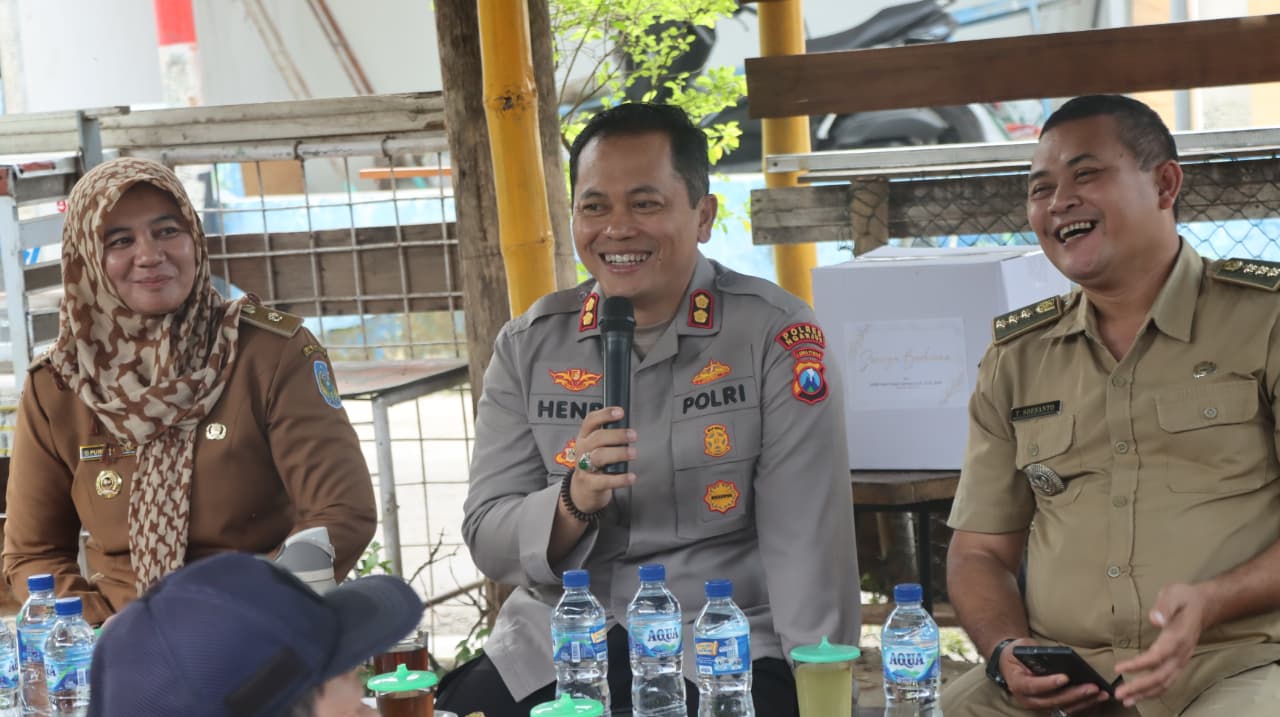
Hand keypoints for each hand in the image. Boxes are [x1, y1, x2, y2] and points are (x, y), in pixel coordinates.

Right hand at [568, 406, 636, 513]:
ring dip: (618, 453)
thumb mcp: (596, 446)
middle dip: (617, 435)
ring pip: (599, 456)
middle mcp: (583, 449)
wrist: (583, 489)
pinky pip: (605, 480)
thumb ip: (609, 436)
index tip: (620, 412)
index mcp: (585, 436)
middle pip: (597, 438)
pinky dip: (620, 479)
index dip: (605, 414)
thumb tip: (628, 427)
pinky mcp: (590, 483)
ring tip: (633, 454)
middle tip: (633, 435)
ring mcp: (584, 467)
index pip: (591, 420)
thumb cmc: (594, 464)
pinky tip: (631, 477)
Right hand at [1001, 639, 1111, 714]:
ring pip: (1064, 708)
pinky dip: (1084, 704)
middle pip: (1053, 700)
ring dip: (1084, 702)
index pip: (1033, 686)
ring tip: (1101, 694)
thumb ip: (1034, 653)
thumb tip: (1056, 657)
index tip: (1065, 677)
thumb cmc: (1016, 654)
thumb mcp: (1021, 648)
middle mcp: (1027, 699)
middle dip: (1075, 695)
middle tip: (1093, 687)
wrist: (1011, 664)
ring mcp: (1039, 706)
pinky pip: (1069, 708)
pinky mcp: (1050, 707)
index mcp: (1017, 684)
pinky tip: (1097, 698)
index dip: (1049, 683)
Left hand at [1114, 583, 1205, 705]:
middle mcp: (1181, 653)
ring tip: (1126, 700)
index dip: (1139, 665)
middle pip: (1161, 676)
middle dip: (1140, 687)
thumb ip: (1164, 607)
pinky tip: (1141, 695)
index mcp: (1178, 637)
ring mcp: (1182, 660)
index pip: (1157, 656)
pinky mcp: (1179, 662)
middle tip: (1119, 694)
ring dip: (1146, 693)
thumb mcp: (1174, 595)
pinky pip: (1168, 681)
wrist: (1204, 605)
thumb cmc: (1184, 598)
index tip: (1119, 668)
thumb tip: (1155, 619)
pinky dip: (1154, 690)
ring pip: (1165, 683)